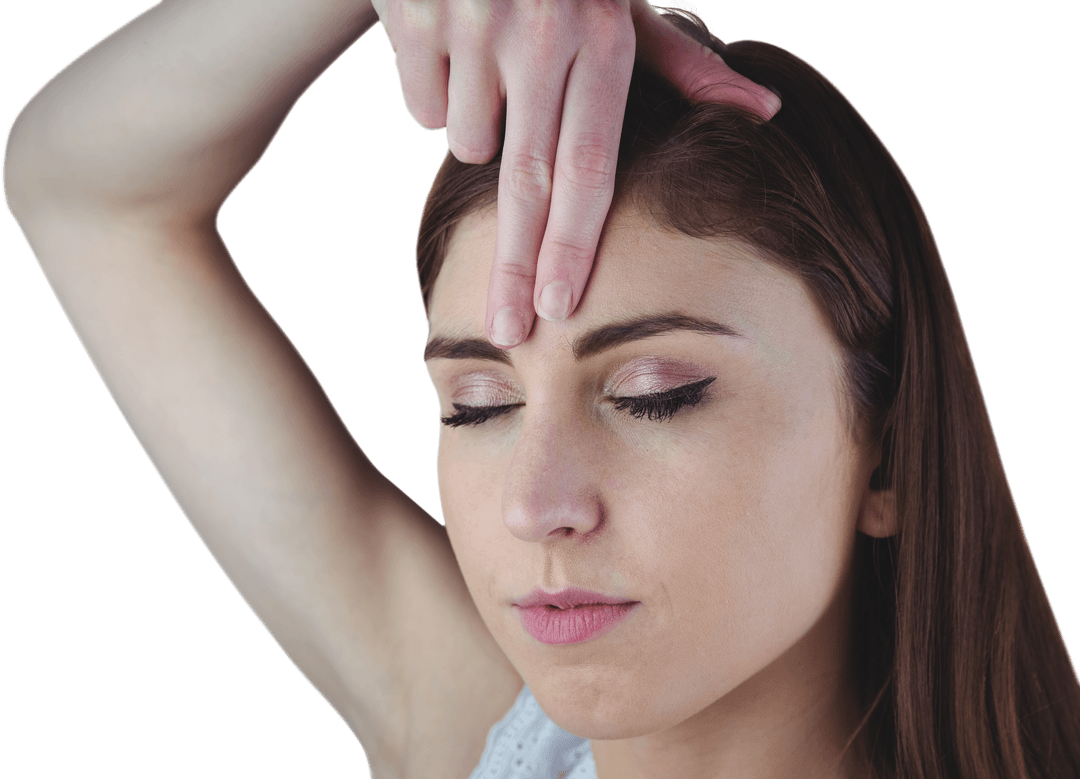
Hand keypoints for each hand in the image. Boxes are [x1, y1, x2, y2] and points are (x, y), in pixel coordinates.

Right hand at [373, 0, 779, 346]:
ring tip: (496, 75)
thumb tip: (760, 113)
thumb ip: (678, 62)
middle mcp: (537, 34)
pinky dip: (436, 93)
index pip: (588, 164)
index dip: (575, 244)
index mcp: (598, 35)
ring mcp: (471, 24)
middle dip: (515, 267)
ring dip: (479, 132)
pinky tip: (454, 47)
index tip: (561, 309)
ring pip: (466, 138)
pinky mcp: (412, 17)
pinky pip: (421, 104)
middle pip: (527, 181)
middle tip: (507, 332)